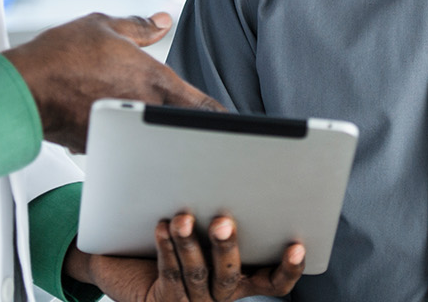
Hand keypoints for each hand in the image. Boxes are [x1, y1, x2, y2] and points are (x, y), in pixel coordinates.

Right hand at [3, 12, 222, 151]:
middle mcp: (143, 109)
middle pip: (182, 126)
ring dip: (156, 132)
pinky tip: (112, 124)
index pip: (203, 106)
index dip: (223, 117)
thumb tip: (163, 20)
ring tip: (152, 125)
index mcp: (154, 80)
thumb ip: (140, 26)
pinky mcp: (101, 146)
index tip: (236, 123)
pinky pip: (123, 143)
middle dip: (191, 126)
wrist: (23, 89)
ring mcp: (124, 133)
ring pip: (152, 137)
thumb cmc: (60, 56)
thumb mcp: (104, 26)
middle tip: (203, 128)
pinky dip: (125, 137)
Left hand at [67, 213, 305, 301]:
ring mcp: (194, 300)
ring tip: (183, 218)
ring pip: (197, 274)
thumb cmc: (182, 227)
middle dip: (227, 247)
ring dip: (190, 244)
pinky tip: (163, 226)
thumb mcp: (211, 214)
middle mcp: (222, 294)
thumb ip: (226, 192)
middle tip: (223, 221)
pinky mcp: (165, 301)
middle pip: (231, 275)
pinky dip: (167, 249)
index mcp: (244, 277)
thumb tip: (230, 141)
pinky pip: (169, 274)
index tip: (296, 245)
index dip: (289, 267)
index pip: (275, 281)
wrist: (131, 260)